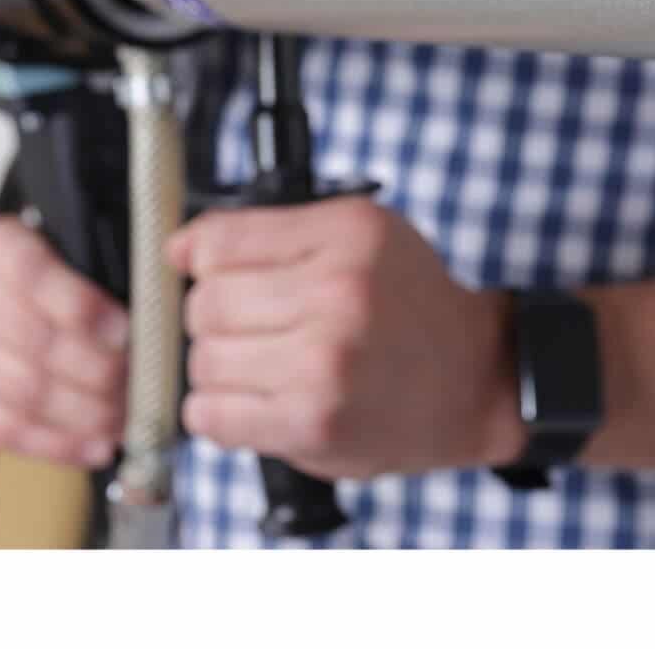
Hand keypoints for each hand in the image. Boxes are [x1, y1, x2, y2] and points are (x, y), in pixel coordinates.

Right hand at [0, 216, 128, 468]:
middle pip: (29, 338)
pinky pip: (6, 429)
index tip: (124, 331)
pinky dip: (59, 442)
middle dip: (93, 368)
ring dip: (84, 411)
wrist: (53, 299)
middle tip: (136, 381)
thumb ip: (124, 266)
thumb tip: (161, 295)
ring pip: (21, 389)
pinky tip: (99, 444)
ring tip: (126, 415)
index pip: (26, 271)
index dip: (76, 304)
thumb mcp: (108, 251)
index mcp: (5, 246)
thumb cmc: (89, 276)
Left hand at [169, 198, 524, 479]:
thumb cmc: (410, 303)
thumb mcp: (360, 234)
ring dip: (219, 365)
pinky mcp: (313, 422)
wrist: (474, 377)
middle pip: (206, 303)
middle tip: (251, 324)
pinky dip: (217, 410)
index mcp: (349, 233)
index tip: (204, 271)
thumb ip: (271, 232)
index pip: (221, 241)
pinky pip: (211, 414)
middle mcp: (340, 292)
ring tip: (261, 364)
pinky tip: (254, 398)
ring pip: (203, 359)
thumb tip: (180, 249)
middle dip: (213, 316)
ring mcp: (325, 362)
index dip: (201, 259)